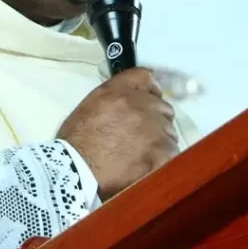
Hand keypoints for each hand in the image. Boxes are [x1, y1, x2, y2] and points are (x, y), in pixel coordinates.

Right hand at [57, 67, 178, 199]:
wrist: (76, 171)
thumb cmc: (76, 143)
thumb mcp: (89, 107)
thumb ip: (112, 98)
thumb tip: (128, 103)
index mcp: (120, 92)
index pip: (145, 77)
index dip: (150, 89)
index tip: (149, 100)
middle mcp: (141, 105)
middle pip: (162, 108)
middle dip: (155, 120)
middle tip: (140, 137)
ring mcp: (154, 129)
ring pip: (169, 133)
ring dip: (159, 142)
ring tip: (140, 156)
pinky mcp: (162, 153)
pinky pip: (171, 153)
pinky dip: (162, 160)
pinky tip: (147, 167)